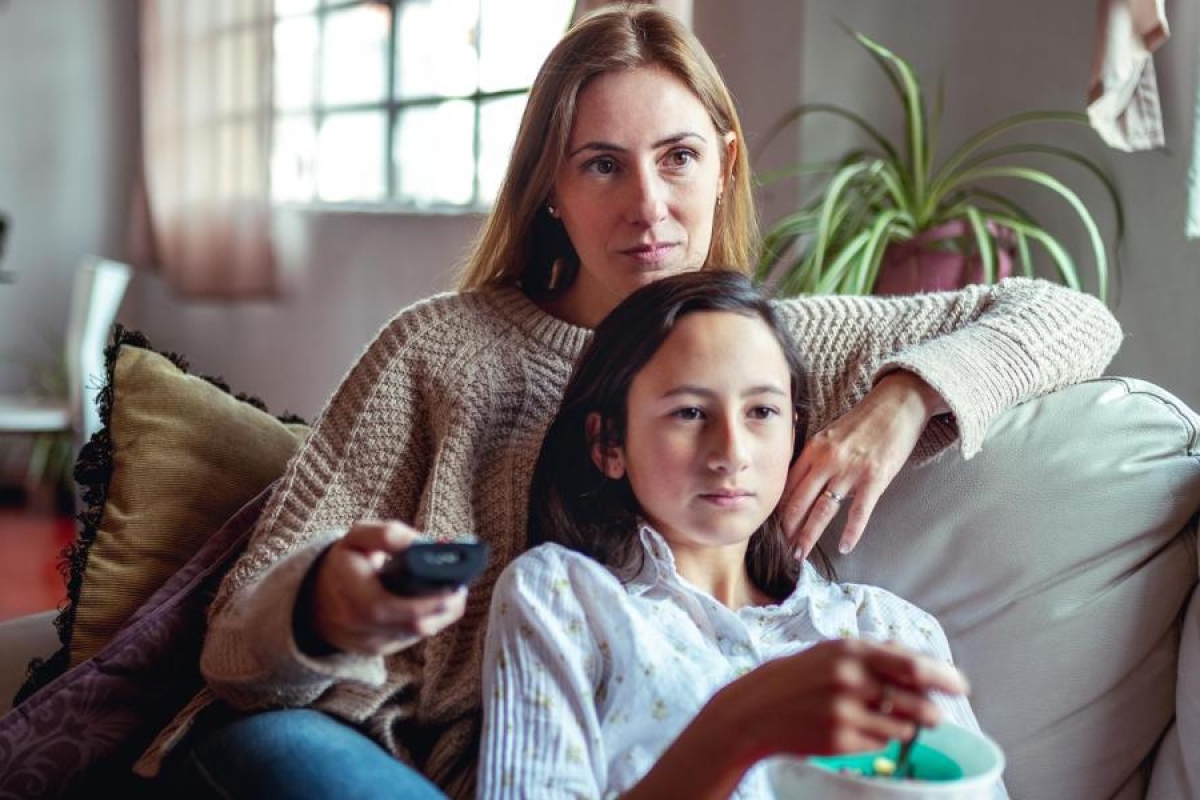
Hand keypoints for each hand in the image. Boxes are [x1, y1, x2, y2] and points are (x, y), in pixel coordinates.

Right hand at [308, 521, 467, 655]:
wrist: (312, 600)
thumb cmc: (341, 565)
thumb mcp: (357, 538)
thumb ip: (387, 534)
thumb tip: (421, 541)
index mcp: (357, 598)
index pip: (403, 609)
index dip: (434, 600)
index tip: (456, 584)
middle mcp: (363, 628)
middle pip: (417, 625)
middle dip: (446, 607)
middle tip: (461, 587)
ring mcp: (371, 643)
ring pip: (418, 634)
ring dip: (440, 614)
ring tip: (452, 592)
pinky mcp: (378, 650)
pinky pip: (410, 638)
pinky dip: (426, 621)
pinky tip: (433, 604)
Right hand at [710, 638, 967, 759]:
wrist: (755, 709)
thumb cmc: (798, 678)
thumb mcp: (832, 652)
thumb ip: (875, 654)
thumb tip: (919, 660)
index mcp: (850, 650)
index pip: (914, 665)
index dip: (944, 677)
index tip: (960, 686)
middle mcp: (850, 679)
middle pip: (917, 701)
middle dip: (933, 710)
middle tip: (935, 714)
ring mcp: (845, 712)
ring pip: (903, 727)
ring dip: (906, 727)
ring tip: (887, 721)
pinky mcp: (840, 741)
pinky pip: (880, 745)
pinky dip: (879, 740)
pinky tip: (857, 731)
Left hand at [781, 371, 945, 558]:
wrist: (897, 404)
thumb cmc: (864, 421)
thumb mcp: (831, 434)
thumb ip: (816, 457)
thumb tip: (802, 483)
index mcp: (814, 449)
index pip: (789, 485)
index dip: (779, 509)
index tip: (773, 527)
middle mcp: (827, 460)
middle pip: (800, 500)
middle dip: (789, 528)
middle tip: (783, 550)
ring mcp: (850, 470)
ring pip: (823, 509)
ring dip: (810, 534)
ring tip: (801, 554)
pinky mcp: (875, 477)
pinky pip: (859, 511)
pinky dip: (851, 531)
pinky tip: (844, 547)